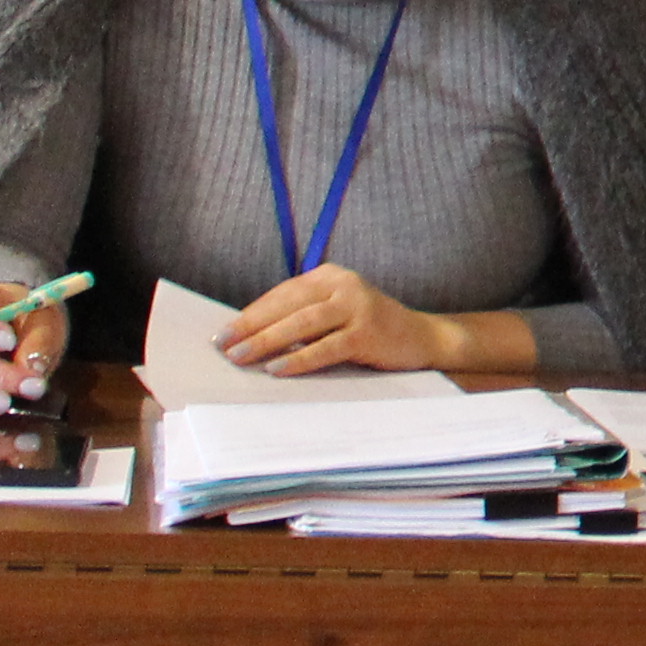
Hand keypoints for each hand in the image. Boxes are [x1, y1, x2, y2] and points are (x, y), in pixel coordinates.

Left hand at [215, 263, 459, 377]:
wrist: (422, 339)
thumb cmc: (370, 330)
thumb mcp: (337, 313)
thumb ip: (304, 317)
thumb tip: (250, 337)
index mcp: (331, 276)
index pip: (282, 293)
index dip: (251, 313)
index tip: (223, 333)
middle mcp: (344, 285)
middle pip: (288, 306)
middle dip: (251, 327)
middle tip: (223, 346)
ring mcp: (358, 307)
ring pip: (303, 324)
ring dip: (267, 341)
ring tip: (241, 357)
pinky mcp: (368, 332)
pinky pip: (326, 347)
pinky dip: (299, 359)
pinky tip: (277, 369)